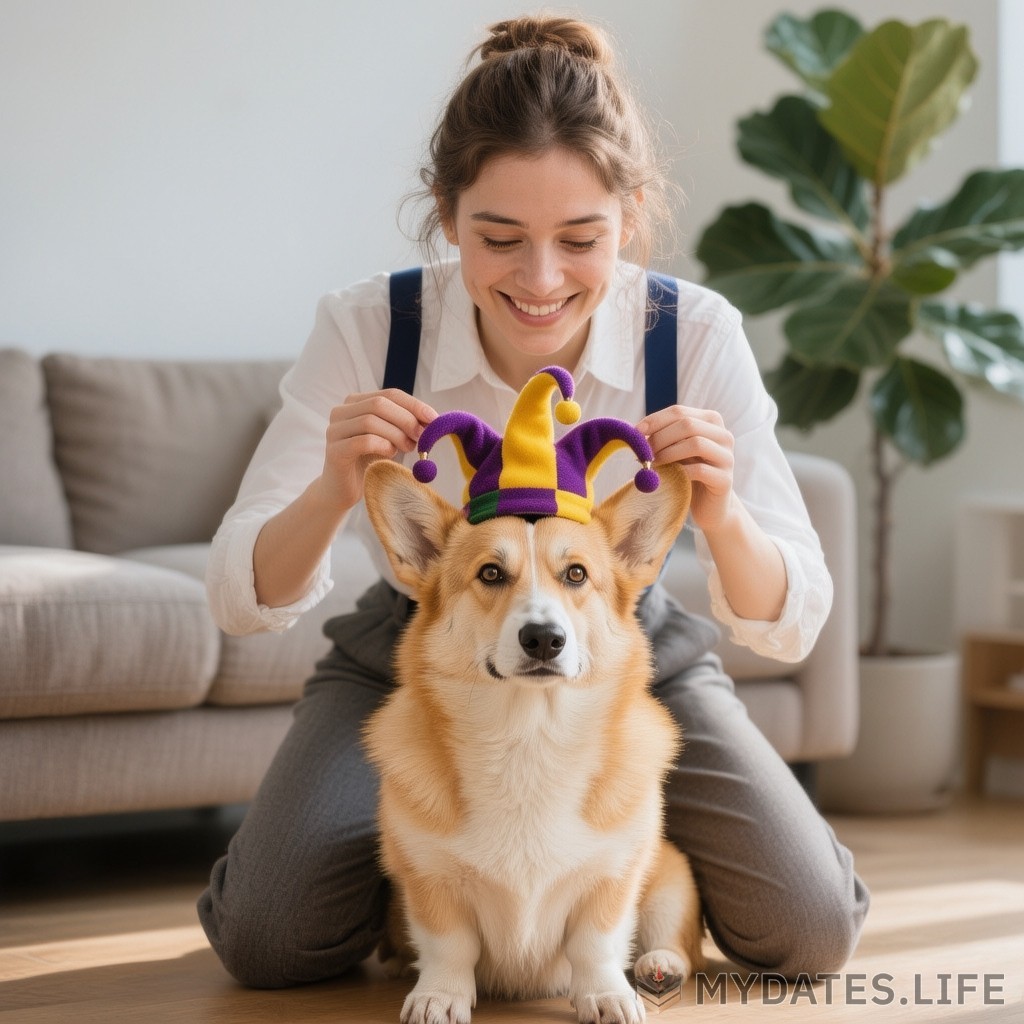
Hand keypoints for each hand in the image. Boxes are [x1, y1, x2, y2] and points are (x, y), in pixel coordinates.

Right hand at [316, 389, 436, 510]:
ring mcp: (334, 430)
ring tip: (408, 448)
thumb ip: (406, 425)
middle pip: (379, 404)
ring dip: (396, 435)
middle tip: (423, 436)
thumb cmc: (370, 462)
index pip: (390, 394)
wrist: (343, 490)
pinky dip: (382, 446)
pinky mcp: (334, 450)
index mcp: (356, 402)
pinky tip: (390, 454)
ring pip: (370, 421)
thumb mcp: (391, 438)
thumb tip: (433, 419)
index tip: (434, 419)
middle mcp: (341, 412)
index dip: (414, 405)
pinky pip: (363, 441)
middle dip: (407, 419)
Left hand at [637, 406, 735, 533]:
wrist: (710, 505)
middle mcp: (723, 435)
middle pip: (687, 425)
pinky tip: (667, 477)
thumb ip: (663, 437)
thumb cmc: (689, 473)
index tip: (635, 432)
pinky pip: (700, 470)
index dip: (655, 420)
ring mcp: (727, 456)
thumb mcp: (676, 450)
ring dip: (668, 453)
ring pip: (696, 444)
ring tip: (652, 464)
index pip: (679, 412)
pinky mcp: (725, 479)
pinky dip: (679, 472)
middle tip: (644, 452)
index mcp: (710, 421)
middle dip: (660, 437)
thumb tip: (635, 432)